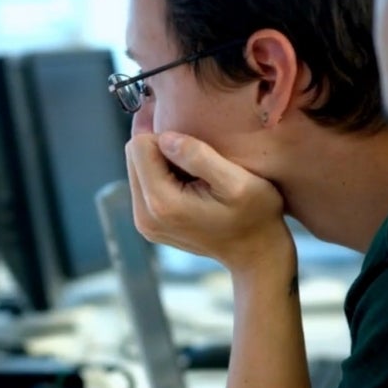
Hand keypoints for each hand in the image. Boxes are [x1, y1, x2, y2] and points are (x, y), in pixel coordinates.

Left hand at [125, 131, 291, 274]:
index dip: (166, 135)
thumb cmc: (255, 215)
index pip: (139, 146)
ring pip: (137, 167)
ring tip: (196, 172)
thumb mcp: (237, 181)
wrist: (255, 251)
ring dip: (163, 160)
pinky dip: (164, 175)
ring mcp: (144, 223)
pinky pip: (144, 183)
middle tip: (196, 155)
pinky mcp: (147, 223)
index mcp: (162, 203)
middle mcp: (144, 216)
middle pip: (133, 155)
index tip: (193, 142)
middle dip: (161, 147)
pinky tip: (190, 183)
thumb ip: (198, 156)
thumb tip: (165, 138)